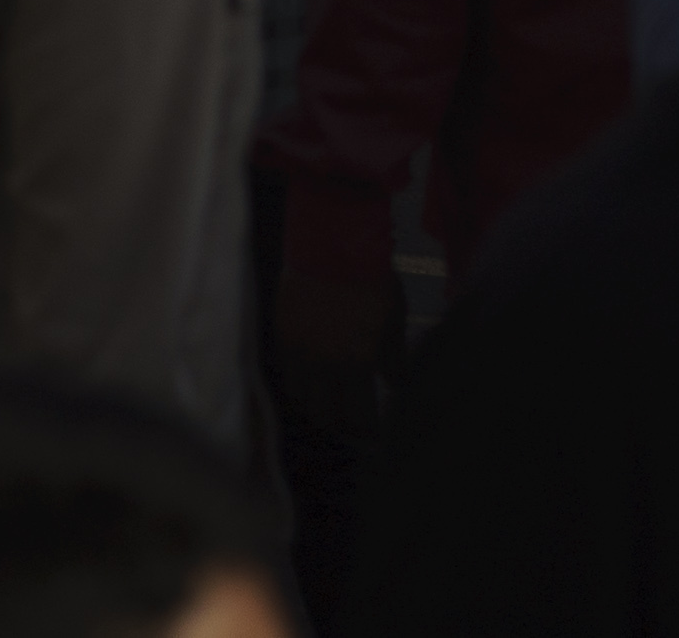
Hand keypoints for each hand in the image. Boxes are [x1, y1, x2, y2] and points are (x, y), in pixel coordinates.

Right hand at [272, 249, 404, 441]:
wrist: (332, 242)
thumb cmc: (371, 279)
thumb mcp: (393, 319)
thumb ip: (393, 358)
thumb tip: (396, 385)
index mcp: (355, 363)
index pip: (359, 417)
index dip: (368, 432)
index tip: (376, 436)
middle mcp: (322, 365)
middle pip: (326, 417)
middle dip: (342, 426)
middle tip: (354, 425)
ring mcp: (298, 352)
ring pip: (302, 400)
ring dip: (318, 408)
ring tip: (333, 406)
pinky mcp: (282, 336)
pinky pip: (288, 375)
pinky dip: (301, 385)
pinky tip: (314, 382)